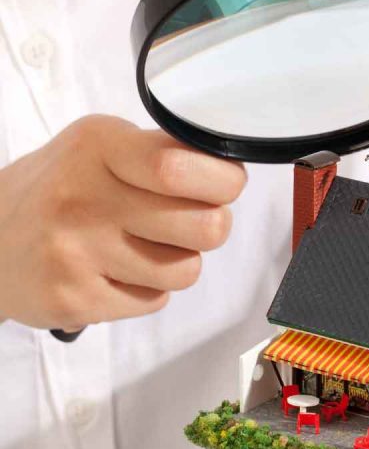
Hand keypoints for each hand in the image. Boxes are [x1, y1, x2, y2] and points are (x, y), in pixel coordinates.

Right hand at [0, 115, 245, 330]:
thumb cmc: (60, 188)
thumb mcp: (100, 147)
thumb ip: (161, 154)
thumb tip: (227, 172)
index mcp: (99, 147)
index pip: (182, 167)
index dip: (224, 181)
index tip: (227, 185)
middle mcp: (85, 199)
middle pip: (205, 227)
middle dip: (213, 225)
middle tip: (191, 220)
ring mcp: (77, 254)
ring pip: (187, 270)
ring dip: (178, 260)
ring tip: (144, 247)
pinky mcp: (75, 300)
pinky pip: (156, 301)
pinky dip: (149, 288)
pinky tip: (118, 271)